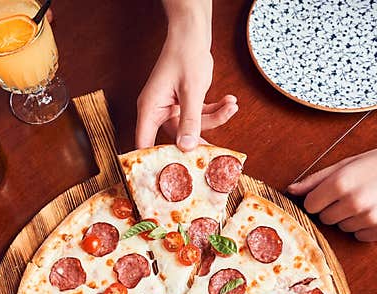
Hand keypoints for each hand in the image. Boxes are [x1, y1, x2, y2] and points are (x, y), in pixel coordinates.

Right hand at [135, 8, 236, 149]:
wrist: (193, 35)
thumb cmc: (186, 56)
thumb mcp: (191, 91)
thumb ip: (190, 121)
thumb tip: (187, 147)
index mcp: (150, 109)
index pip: (145, 143)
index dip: (155, 161)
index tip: (172, 175)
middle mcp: (158, 112)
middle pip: (176, 138)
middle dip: (200, 137)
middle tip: (218, 147)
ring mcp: (171, 109)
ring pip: (193, 126)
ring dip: (215, 118)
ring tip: (231, 105)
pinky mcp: (184, 104)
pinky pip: (199, 115)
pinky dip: (215, 110)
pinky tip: (229, 101)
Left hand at [287, 136, 376, 240]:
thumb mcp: (348, 163)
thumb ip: (316, 179)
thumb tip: (290, 191)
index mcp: (342, 182)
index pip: (311, 206)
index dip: (319, 199)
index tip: (332, 192)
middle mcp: (355, 202)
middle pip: (325, 219)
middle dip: (334, 208)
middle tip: (355, 193)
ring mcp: (370, 219)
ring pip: (342, 228)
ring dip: (350, 217)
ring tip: (370, 199)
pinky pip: (360, 236)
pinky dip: (366, 226)